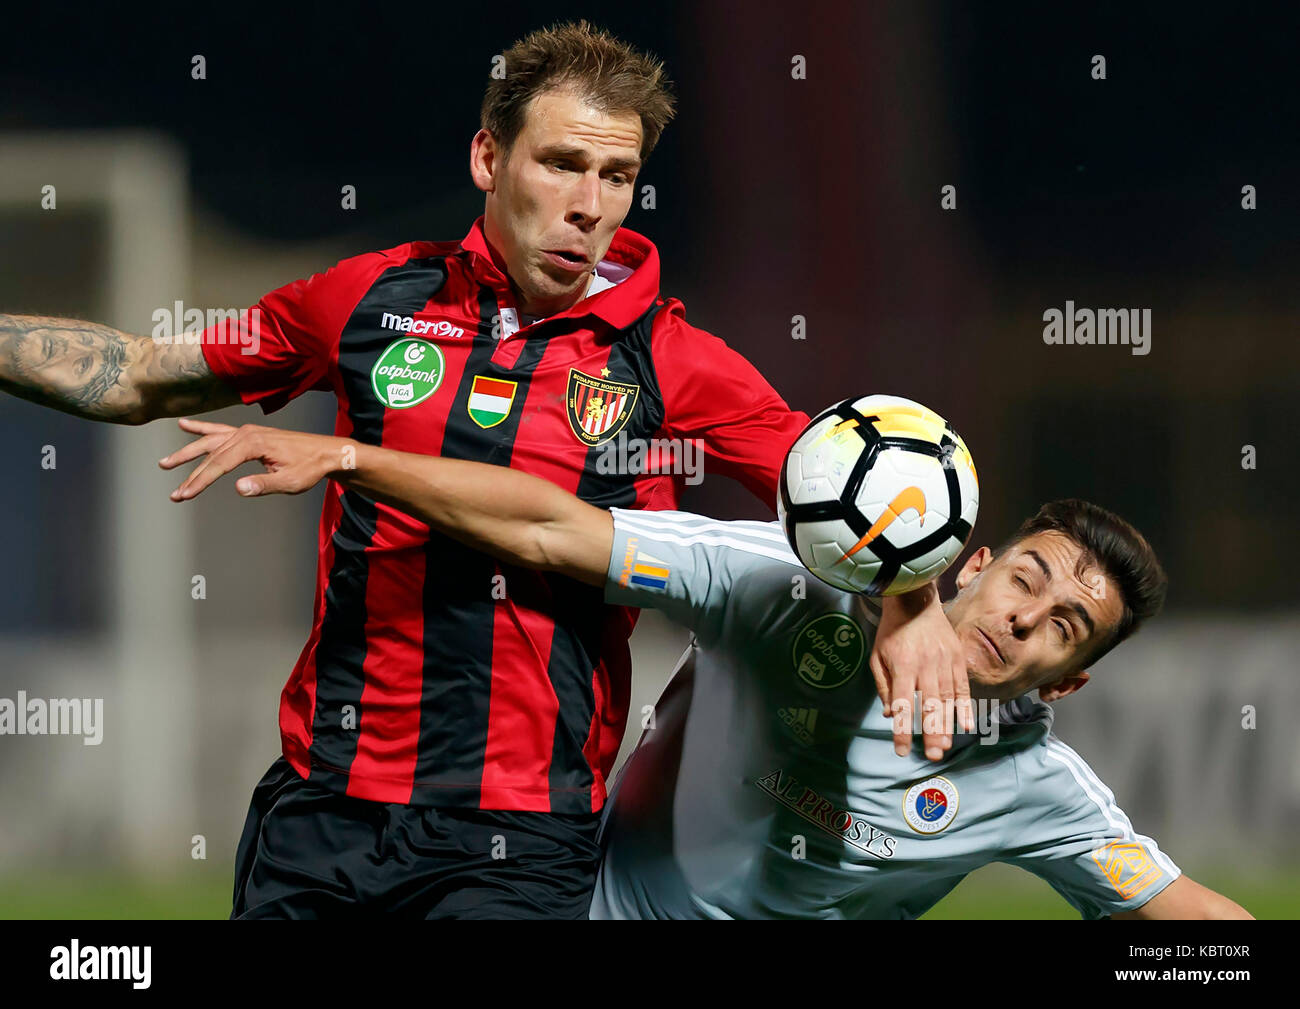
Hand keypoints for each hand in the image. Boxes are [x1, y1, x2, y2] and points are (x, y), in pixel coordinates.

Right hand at [159, 418, 352, 500]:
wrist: (325, 452)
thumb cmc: (310, 467)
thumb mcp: (290, 481)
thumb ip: (264, 484)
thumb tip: (239, 488)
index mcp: (254, 443)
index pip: (219, 464)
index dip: (200, 480)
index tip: (184, 494)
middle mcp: (246, 433)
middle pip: (211, 454)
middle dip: (190, 474)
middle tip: (175, 493)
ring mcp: (246, 431)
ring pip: (210, 442)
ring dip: (188, 452)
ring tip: (165, 462)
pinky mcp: (249, 434)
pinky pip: (219, 430)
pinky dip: (201, 428)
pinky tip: (185, 425)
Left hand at [868, 582, 973, 761]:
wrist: (915, 599)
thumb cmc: (892, 630)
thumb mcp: (877, 655)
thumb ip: (884, 686)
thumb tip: (890, 714)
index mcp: (903, 665)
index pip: (902, 704)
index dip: (902, 729)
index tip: (901, 750)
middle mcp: (926, 665)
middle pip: (929, 704)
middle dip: (931, 732)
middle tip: (933, 755)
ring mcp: (945, 661)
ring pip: (947, 698)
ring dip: (947, 724)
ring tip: (946, 745)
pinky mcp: (958, 657)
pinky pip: (962, 686)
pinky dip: (965, 706)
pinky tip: (967, 724)